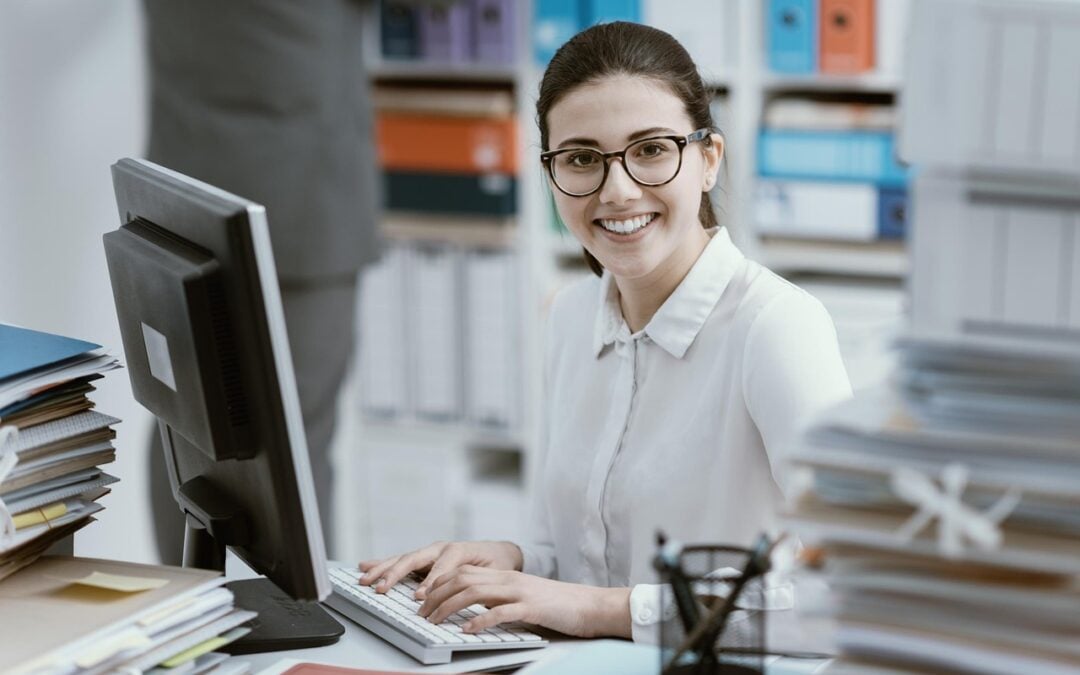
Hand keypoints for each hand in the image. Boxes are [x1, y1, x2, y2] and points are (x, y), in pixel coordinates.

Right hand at [358, 540, 522, 597]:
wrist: (499, 553)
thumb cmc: (495, 563)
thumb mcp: (490, 572)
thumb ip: (468, 578)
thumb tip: (439, 591)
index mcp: (458, 550)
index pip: (440, 566)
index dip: (429, 581)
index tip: (419, 597)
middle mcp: (440, 548)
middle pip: (414, 558)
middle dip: (395, 573)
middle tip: (380, 588)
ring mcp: (430, 552)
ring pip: (403, 559)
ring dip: (382, 569)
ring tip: (364, 577)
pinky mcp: (423, 559)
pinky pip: (401, 561)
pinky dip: (383, 564)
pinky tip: (366, 565)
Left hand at [417, 565, 631, 638]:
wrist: (590, 605)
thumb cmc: (557, 605)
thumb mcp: (521, 597)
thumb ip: (498, 599)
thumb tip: (470, 610)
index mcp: (504, 576)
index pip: (462, 572)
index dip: (438, 584)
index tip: (423, 599)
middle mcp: (508, 579)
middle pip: (462, 579)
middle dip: (436, 595)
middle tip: (421, 612)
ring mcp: (519, 592)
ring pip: (474, 592)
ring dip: (449, 607)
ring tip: (435, 621)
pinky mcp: (531, 608)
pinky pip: (499, 612)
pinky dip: (479, 621)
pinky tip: (466, 630)